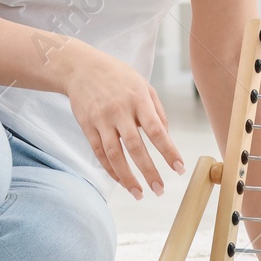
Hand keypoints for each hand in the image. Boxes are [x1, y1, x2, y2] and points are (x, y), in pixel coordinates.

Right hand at [61, 43, 183, 198]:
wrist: (81, 67)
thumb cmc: (118, 77)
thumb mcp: (143, 85)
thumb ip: (157, 111)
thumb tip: (166, 137)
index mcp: (138, 99)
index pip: (156, 130)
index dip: (169, 151)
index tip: (179, 169)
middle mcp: (119, 111)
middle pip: (135, 147)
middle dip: (149, 171)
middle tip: (159, 190)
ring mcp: (101, 119)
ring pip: (114, 155)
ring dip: (127, 177)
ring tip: (139, 193)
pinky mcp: (87, 126)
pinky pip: (99, 153)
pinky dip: (110, 170)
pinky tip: (122, 181)